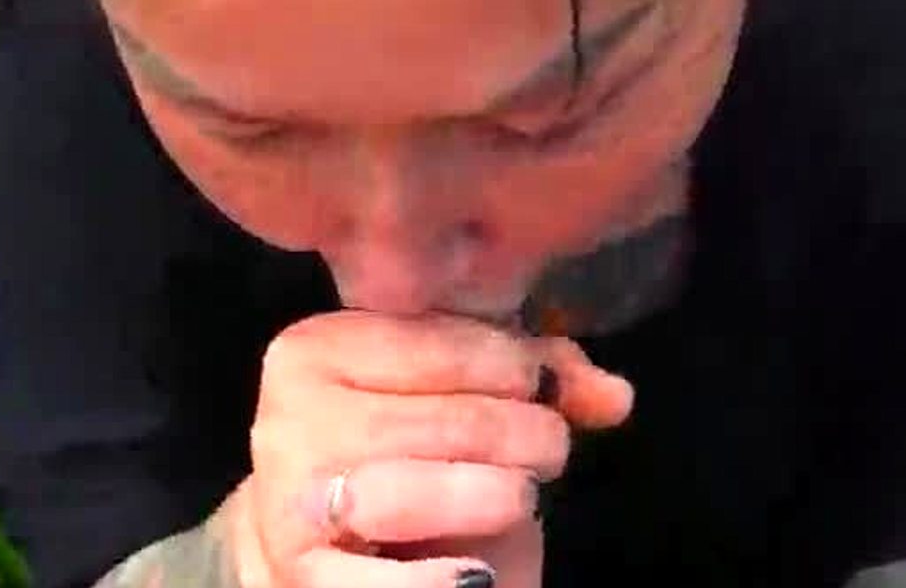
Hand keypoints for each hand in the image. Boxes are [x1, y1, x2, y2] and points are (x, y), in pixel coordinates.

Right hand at [219, 311, 633, 587]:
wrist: (333, 548)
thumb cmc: (409, 456)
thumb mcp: (463, 395)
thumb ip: (537, 377)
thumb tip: (617, 396)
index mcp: (315, 348)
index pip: (442, 341)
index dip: (515, 366)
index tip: (542, 389)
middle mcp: (289, 416)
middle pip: (446, 419)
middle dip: (523, 435)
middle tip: (548, 451)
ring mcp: (289, 498)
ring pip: (413, 491)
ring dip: (493, 496)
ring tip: (519, 496)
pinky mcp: (301, 574)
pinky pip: (386, 585)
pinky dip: (440, 583)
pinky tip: (476, 574)